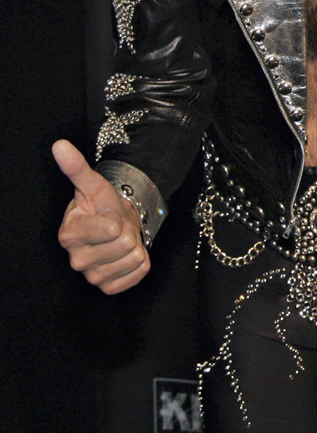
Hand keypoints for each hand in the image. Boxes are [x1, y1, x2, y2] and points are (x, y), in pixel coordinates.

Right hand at [55, 140, 149, 293]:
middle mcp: (76, 259)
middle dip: (128, 231)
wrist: (113, 226)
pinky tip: (126, 256)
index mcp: (69, 234)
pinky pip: (138, 275)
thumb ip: (77, 167)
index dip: (117, 217)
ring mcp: (91, 276)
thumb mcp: (93, 185)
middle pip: (124, 244)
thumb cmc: (102, 206)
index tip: (107, 213)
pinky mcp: (109, 287)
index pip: (111, 228)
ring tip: (121, 239)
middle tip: (118, 227)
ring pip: (133, 259)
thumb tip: (60, 145)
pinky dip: (140, 264)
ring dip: (134, 246)